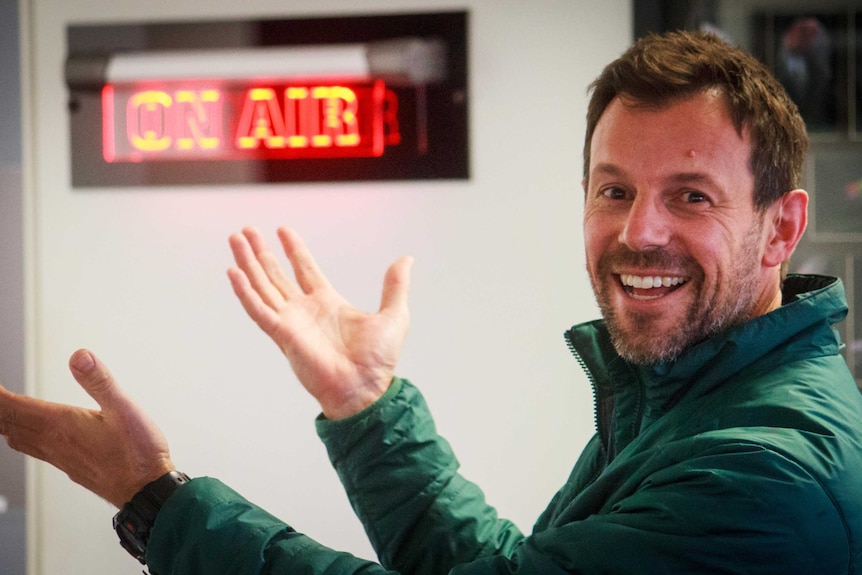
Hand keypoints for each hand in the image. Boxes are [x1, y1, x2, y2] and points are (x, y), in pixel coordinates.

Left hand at [0, 349, 173, 507]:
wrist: (146, 491)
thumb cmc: (138, 454)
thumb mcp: (124, 409)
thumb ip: (100, 381)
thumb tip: (79, 357)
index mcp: (62, 425)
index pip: (14, 407)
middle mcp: (54, 443)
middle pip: (8, 423)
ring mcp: (60, 457)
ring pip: (17, 438)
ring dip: (3, 423)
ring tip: (1, 411)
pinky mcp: (69, 466)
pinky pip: (32, 449)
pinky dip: (18, 436)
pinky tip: (25, 435)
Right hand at [227, 227, 412, 418]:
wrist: (366, 389)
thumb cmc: (379, 361)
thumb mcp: (394, 314)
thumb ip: (395, 285)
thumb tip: (406, 259)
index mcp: (328, 303)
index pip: (305, 269)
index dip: (293, 249)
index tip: (282, 230)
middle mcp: (305, 311)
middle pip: (276, 274)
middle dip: (261, 252)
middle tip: (246, 230)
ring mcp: (291, 322)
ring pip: (262, 286)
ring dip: (248, 263)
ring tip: (236, 238)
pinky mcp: (283, 335)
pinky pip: (258, 310)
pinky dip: (245, 292)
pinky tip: (233, 273)